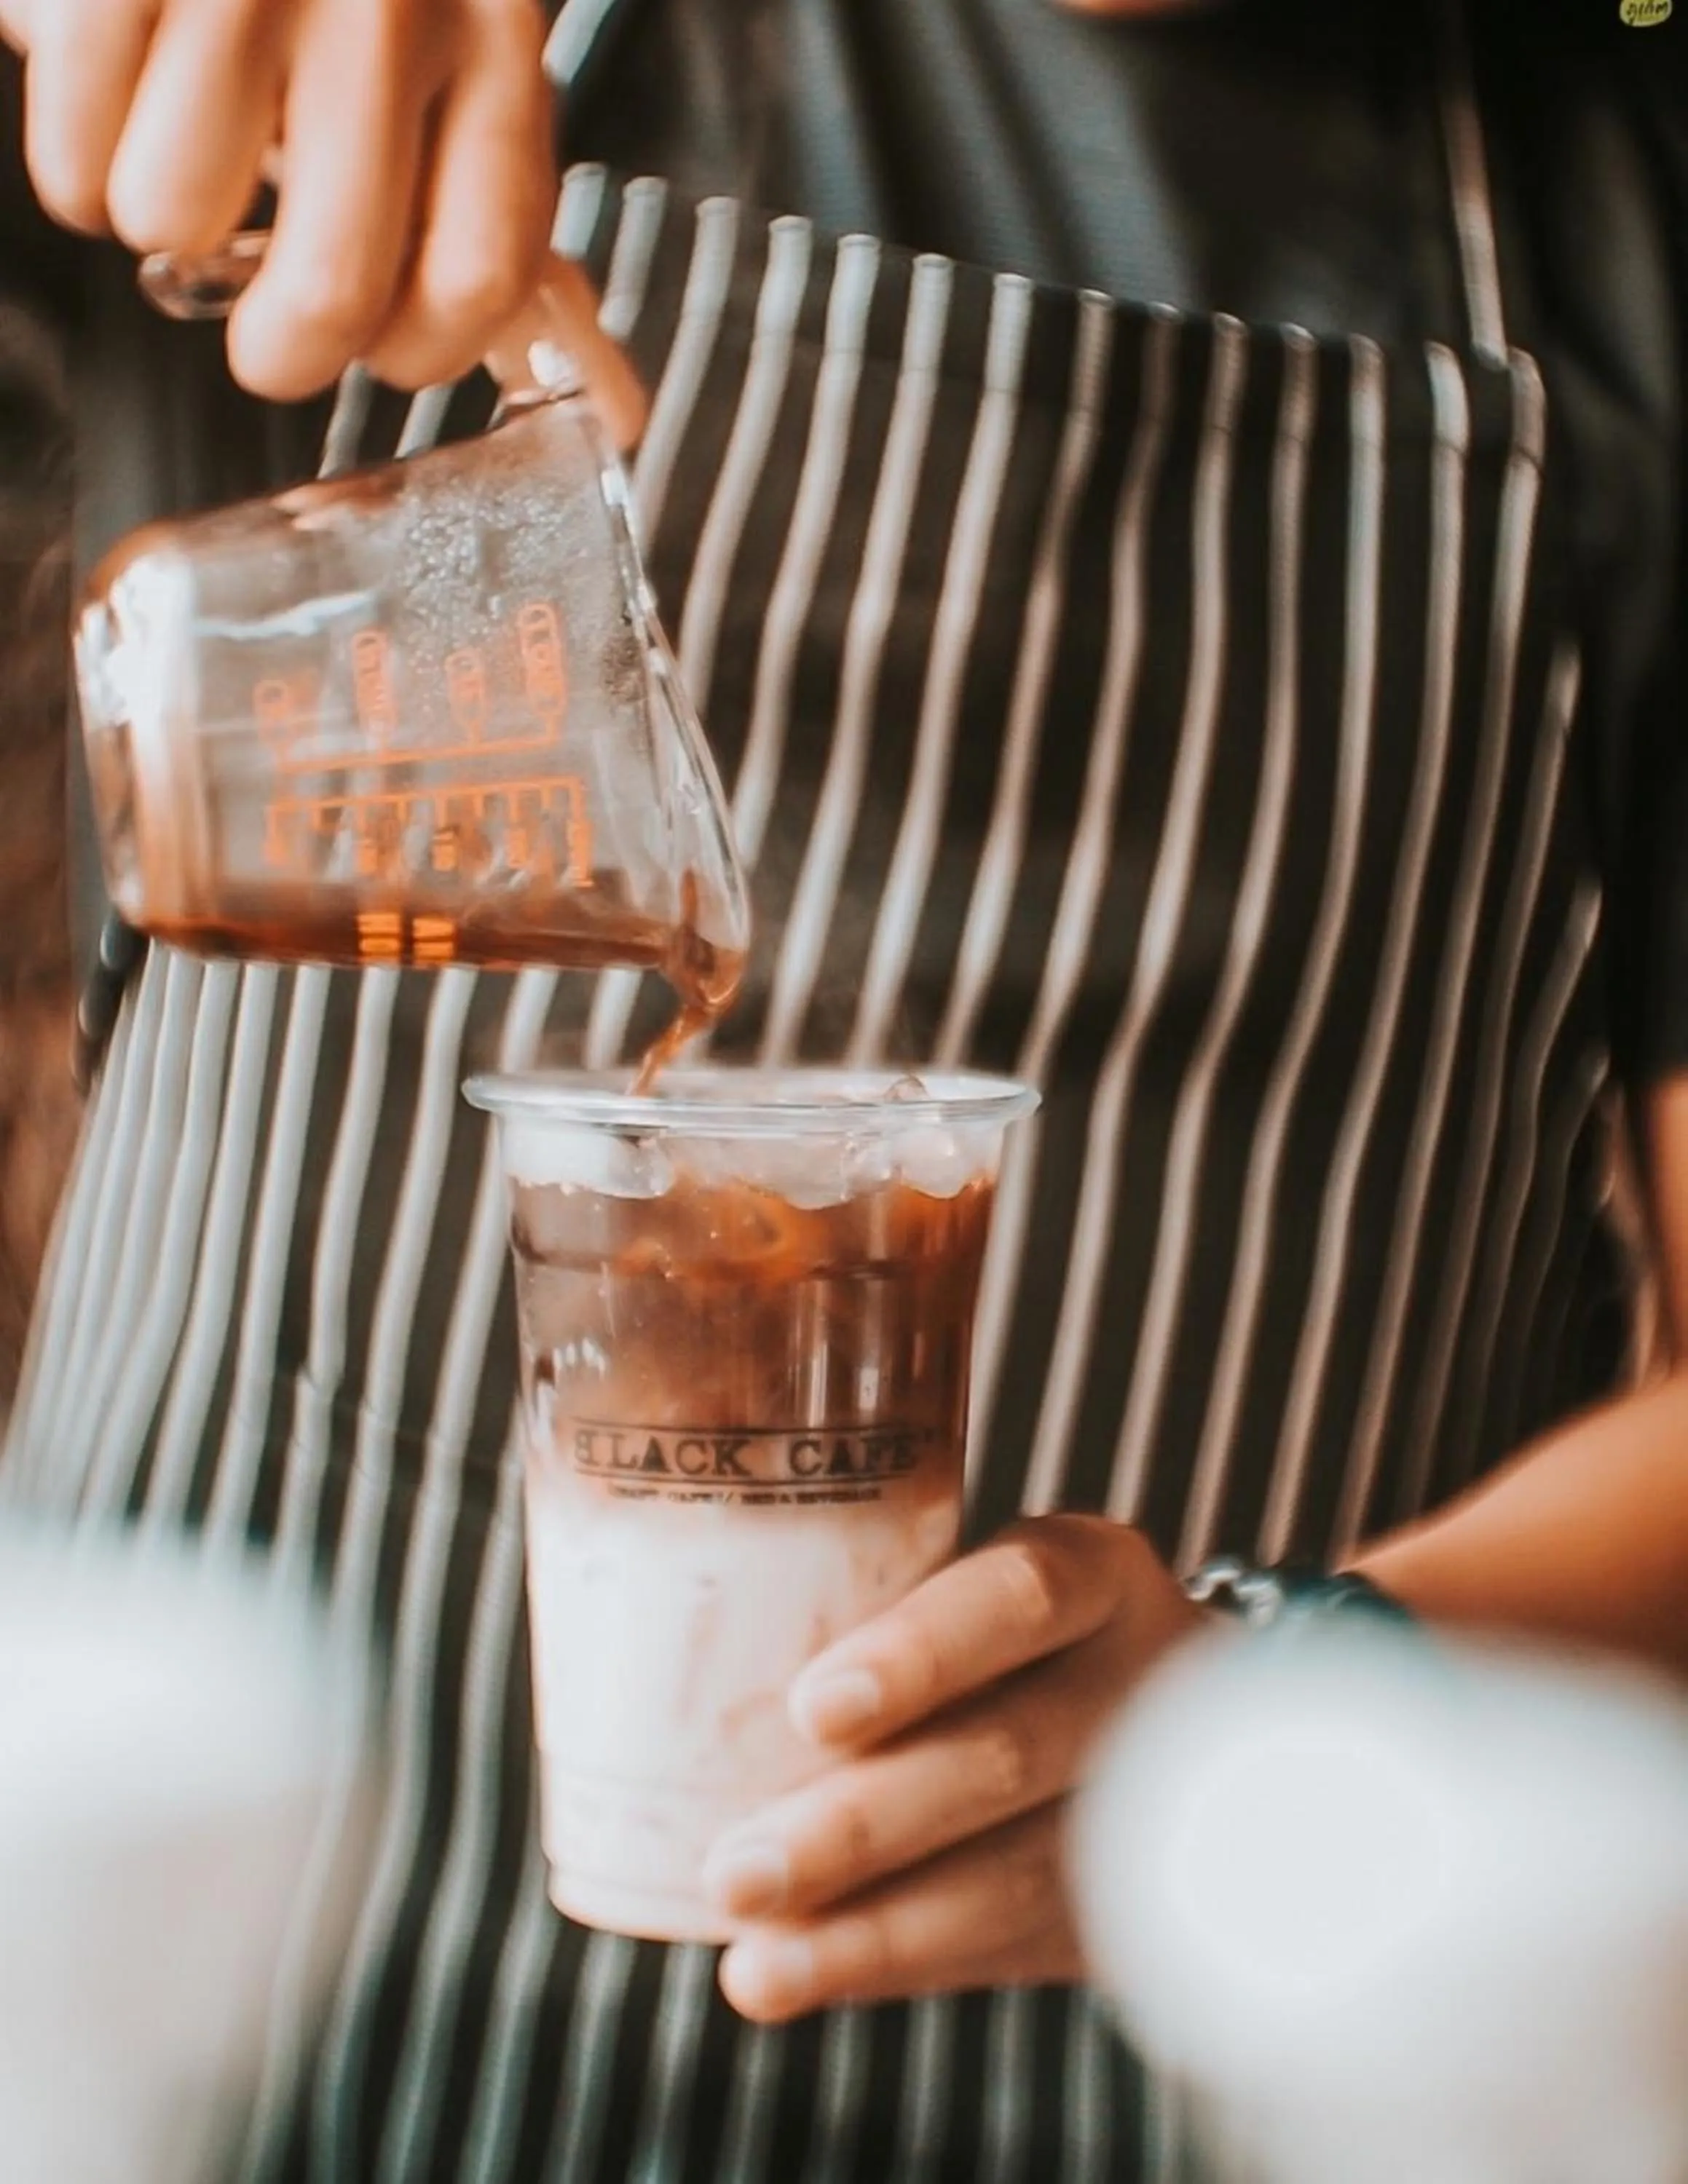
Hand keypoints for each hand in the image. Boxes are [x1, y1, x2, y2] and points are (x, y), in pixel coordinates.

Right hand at [0, 0, 629, 411]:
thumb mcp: (463, 78)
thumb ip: (502, 233)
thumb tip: (610, 407)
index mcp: (494, 48)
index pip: (482, 276)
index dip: (421, 352)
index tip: (384, 351)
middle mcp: (387, 5)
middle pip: (333, 284)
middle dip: (283, 353)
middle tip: (268, 342)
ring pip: (175, 217)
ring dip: (161, 225)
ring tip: (183, 160)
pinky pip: (77, 157)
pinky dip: (79, 170)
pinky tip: (118, 113)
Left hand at [704, 1515, 1206, 2020]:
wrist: (1164, 1717)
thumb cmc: (997, 1625)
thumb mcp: (969, 1573)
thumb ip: (854, 1582)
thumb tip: (628, 1585)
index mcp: (1094, 1573)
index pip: (1019, 1597)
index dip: (922, 1653)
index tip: (814, 1707)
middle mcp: (1137, 1682)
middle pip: (1006, 1756)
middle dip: (864, 1825)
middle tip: (737, 1874)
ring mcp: (1144, 1806)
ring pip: (1012, 1877)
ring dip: (871, 1930)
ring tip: (755, 1964)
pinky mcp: (1122, 1906)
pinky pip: (1007, 1947)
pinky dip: (896, 1963)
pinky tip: (806, 1976)